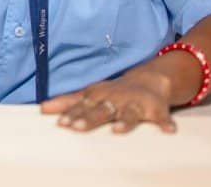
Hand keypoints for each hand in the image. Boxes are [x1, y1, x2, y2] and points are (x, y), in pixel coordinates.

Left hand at [40, 71, 175, 133]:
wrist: (150, 79)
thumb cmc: (113, 91)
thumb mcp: (90, 93)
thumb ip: (67, 102)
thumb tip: (41, 109)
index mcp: (99, 96)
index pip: (83, 106)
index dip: (72, 114)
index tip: (61, 123)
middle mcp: (116, 99)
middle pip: (102, 110)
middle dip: (89, 118)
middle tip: (76, 127)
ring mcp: (136, 103)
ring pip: (130, 113)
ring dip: (125, 121)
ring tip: (117, 131)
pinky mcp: (156, 109)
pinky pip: (162, 116)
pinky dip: (166, 122)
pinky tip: (169, 130)